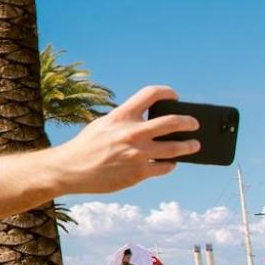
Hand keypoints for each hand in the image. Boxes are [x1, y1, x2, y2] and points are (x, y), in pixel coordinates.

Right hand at [55, 86, 199, 193]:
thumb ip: (125, 122)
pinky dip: (170, 164)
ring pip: (176, 148)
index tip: (175, 96)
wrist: (70, 170)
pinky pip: (165, 167)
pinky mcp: (139, 173)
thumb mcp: (102, 125)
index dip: (168, 92)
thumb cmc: (86, 146)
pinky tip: (170, 163)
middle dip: (189, 122)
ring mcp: (138, 154)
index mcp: (121, 116)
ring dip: (189, 146)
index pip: (151, 94)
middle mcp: (132, 133)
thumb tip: (151, 123)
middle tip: (194, 124)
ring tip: (194, 145)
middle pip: (173, 121)